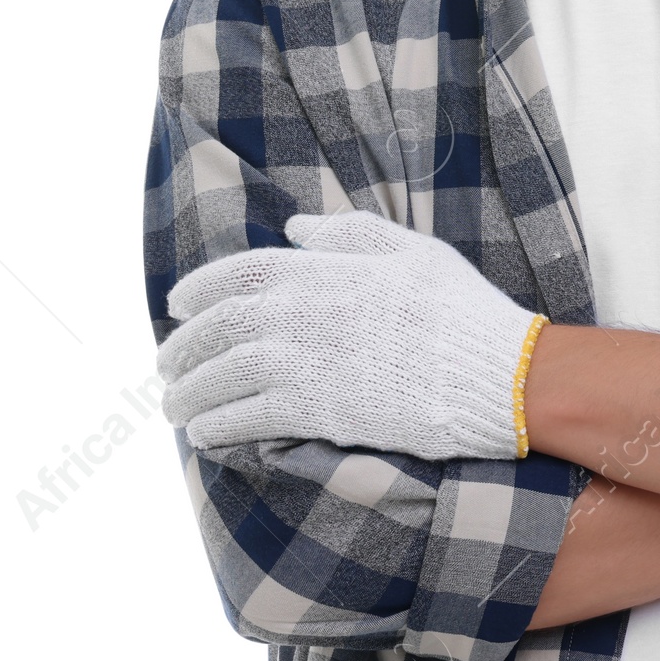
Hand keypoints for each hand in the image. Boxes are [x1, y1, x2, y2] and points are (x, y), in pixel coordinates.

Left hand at [157, 210, 543, 460]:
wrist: (493, 372)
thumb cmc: (460, 308)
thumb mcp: (412, 250)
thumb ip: (349, 234)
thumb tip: (295, 227)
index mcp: (326, 269)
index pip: (239, 272)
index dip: (200, 287)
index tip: (178, 303)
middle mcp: (303, 312)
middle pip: (218, 326)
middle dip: (183, 346)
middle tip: (167, 364)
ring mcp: (304, 362)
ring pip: (220, 375)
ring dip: (188, 392)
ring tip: (174, 405)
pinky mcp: (314, 411)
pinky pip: (243, 418)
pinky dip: (215, 426)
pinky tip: (205, 433)